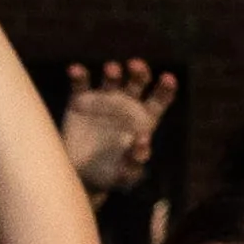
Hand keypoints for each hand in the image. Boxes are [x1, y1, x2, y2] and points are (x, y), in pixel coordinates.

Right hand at [61, 59, 176, 193]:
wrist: (79, 177)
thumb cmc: (109, 176)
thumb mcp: (125, 175)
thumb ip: (135, 160)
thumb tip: (144, 141)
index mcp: (143, 120)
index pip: (159, 99)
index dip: (166, 88)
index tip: (168, 78)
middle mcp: (126, 105)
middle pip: (138, 81)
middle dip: (140, 71)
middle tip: (136, 66)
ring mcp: (103, 101)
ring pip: (112, 77)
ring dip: (113, 71)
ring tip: (112, 70)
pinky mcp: (80, 101)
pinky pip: (81, 83)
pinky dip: (79, 75)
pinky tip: (75, 70)